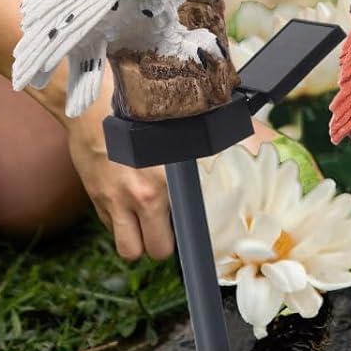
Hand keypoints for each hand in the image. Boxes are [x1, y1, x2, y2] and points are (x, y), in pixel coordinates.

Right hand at [46, 77, 284, 262]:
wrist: (88, 99)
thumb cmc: (140, 107)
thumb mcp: (180, 123)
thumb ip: (218, 139)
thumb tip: (262, 142)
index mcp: (168, 176)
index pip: (188, 225)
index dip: (196, 233)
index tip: (206, 239)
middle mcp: (141, 194)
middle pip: (159, 250)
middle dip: (166, 243)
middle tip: (171, 224)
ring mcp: (115, 201)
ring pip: (130, 250)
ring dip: (139, 242)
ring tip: (147, 223)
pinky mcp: (96, 201)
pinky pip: (112, 230)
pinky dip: (119, 224)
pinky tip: (126, 202)